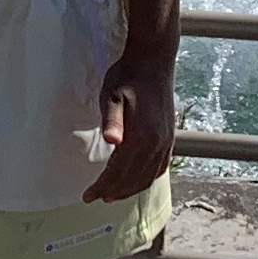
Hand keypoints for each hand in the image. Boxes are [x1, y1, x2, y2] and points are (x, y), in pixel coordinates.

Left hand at [84, 44, 176, 202]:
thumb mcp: (112, 95)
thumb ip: (112, 120)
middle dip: (114, 192)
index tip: (88, 196)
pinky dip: (148, 179)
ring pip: (148, 177)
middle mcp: (156, 143)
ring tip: (114, 194)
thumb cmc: (127, 76)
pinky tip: (139, 180)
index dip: (102, 186)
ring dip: (131, 189)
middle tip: (96, 197)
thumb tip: (111, 141)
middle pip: (133, 179)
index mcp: (141, 136)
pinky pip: (160, 167)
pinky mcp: (170, 137)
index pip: (118, 172)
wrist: (153, 61)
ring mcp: (166, 141)